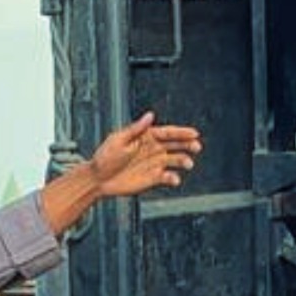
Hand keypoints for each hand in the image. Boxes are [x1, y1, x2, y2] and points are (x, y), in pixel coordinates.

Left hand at [86, 111, 202, 198]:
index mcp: (145, 137)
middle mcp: (152, 149)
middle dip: (188, 145)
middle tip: (197, 147)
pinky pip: (168, 176)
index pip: (167, 132)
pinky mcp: (153, 178)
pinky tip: (174, 179)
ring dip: (184, 161)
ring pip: (175, 160)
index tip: (194, 133)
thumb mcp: (119, 140)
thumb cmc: (105, 158)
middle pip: (176, 144)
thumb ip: (137, 129)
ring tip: (188, 164)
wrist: (98, 180)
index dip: (182, 132)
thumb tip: (150, 115)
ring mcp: (154, 163)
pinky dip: (174, 178)